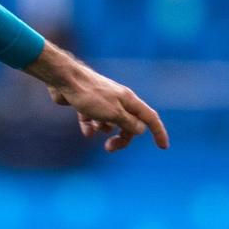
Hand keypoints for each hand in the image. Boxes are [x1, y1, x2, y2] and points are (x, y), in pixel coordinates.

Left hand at [28, 45, 169, 152]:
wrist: (64, 79)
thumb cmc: (90, 95)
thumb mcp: (113, 113)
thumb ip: (128, 123)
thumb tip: (140, 130)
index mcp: (129, 101)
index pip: (150, 118)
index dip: (158, 132)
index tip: (163, 147)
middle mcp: (118, 100)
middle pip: (129, 124)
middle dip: (123, 138)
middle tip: (110, 148)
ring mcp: (102, 101)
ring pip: (110, 122)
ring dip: (105, 130)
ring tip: (95, 130)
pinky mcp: (85, 103)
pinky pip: (92, 120)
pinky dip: (90, 127)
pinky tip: (86, 131)